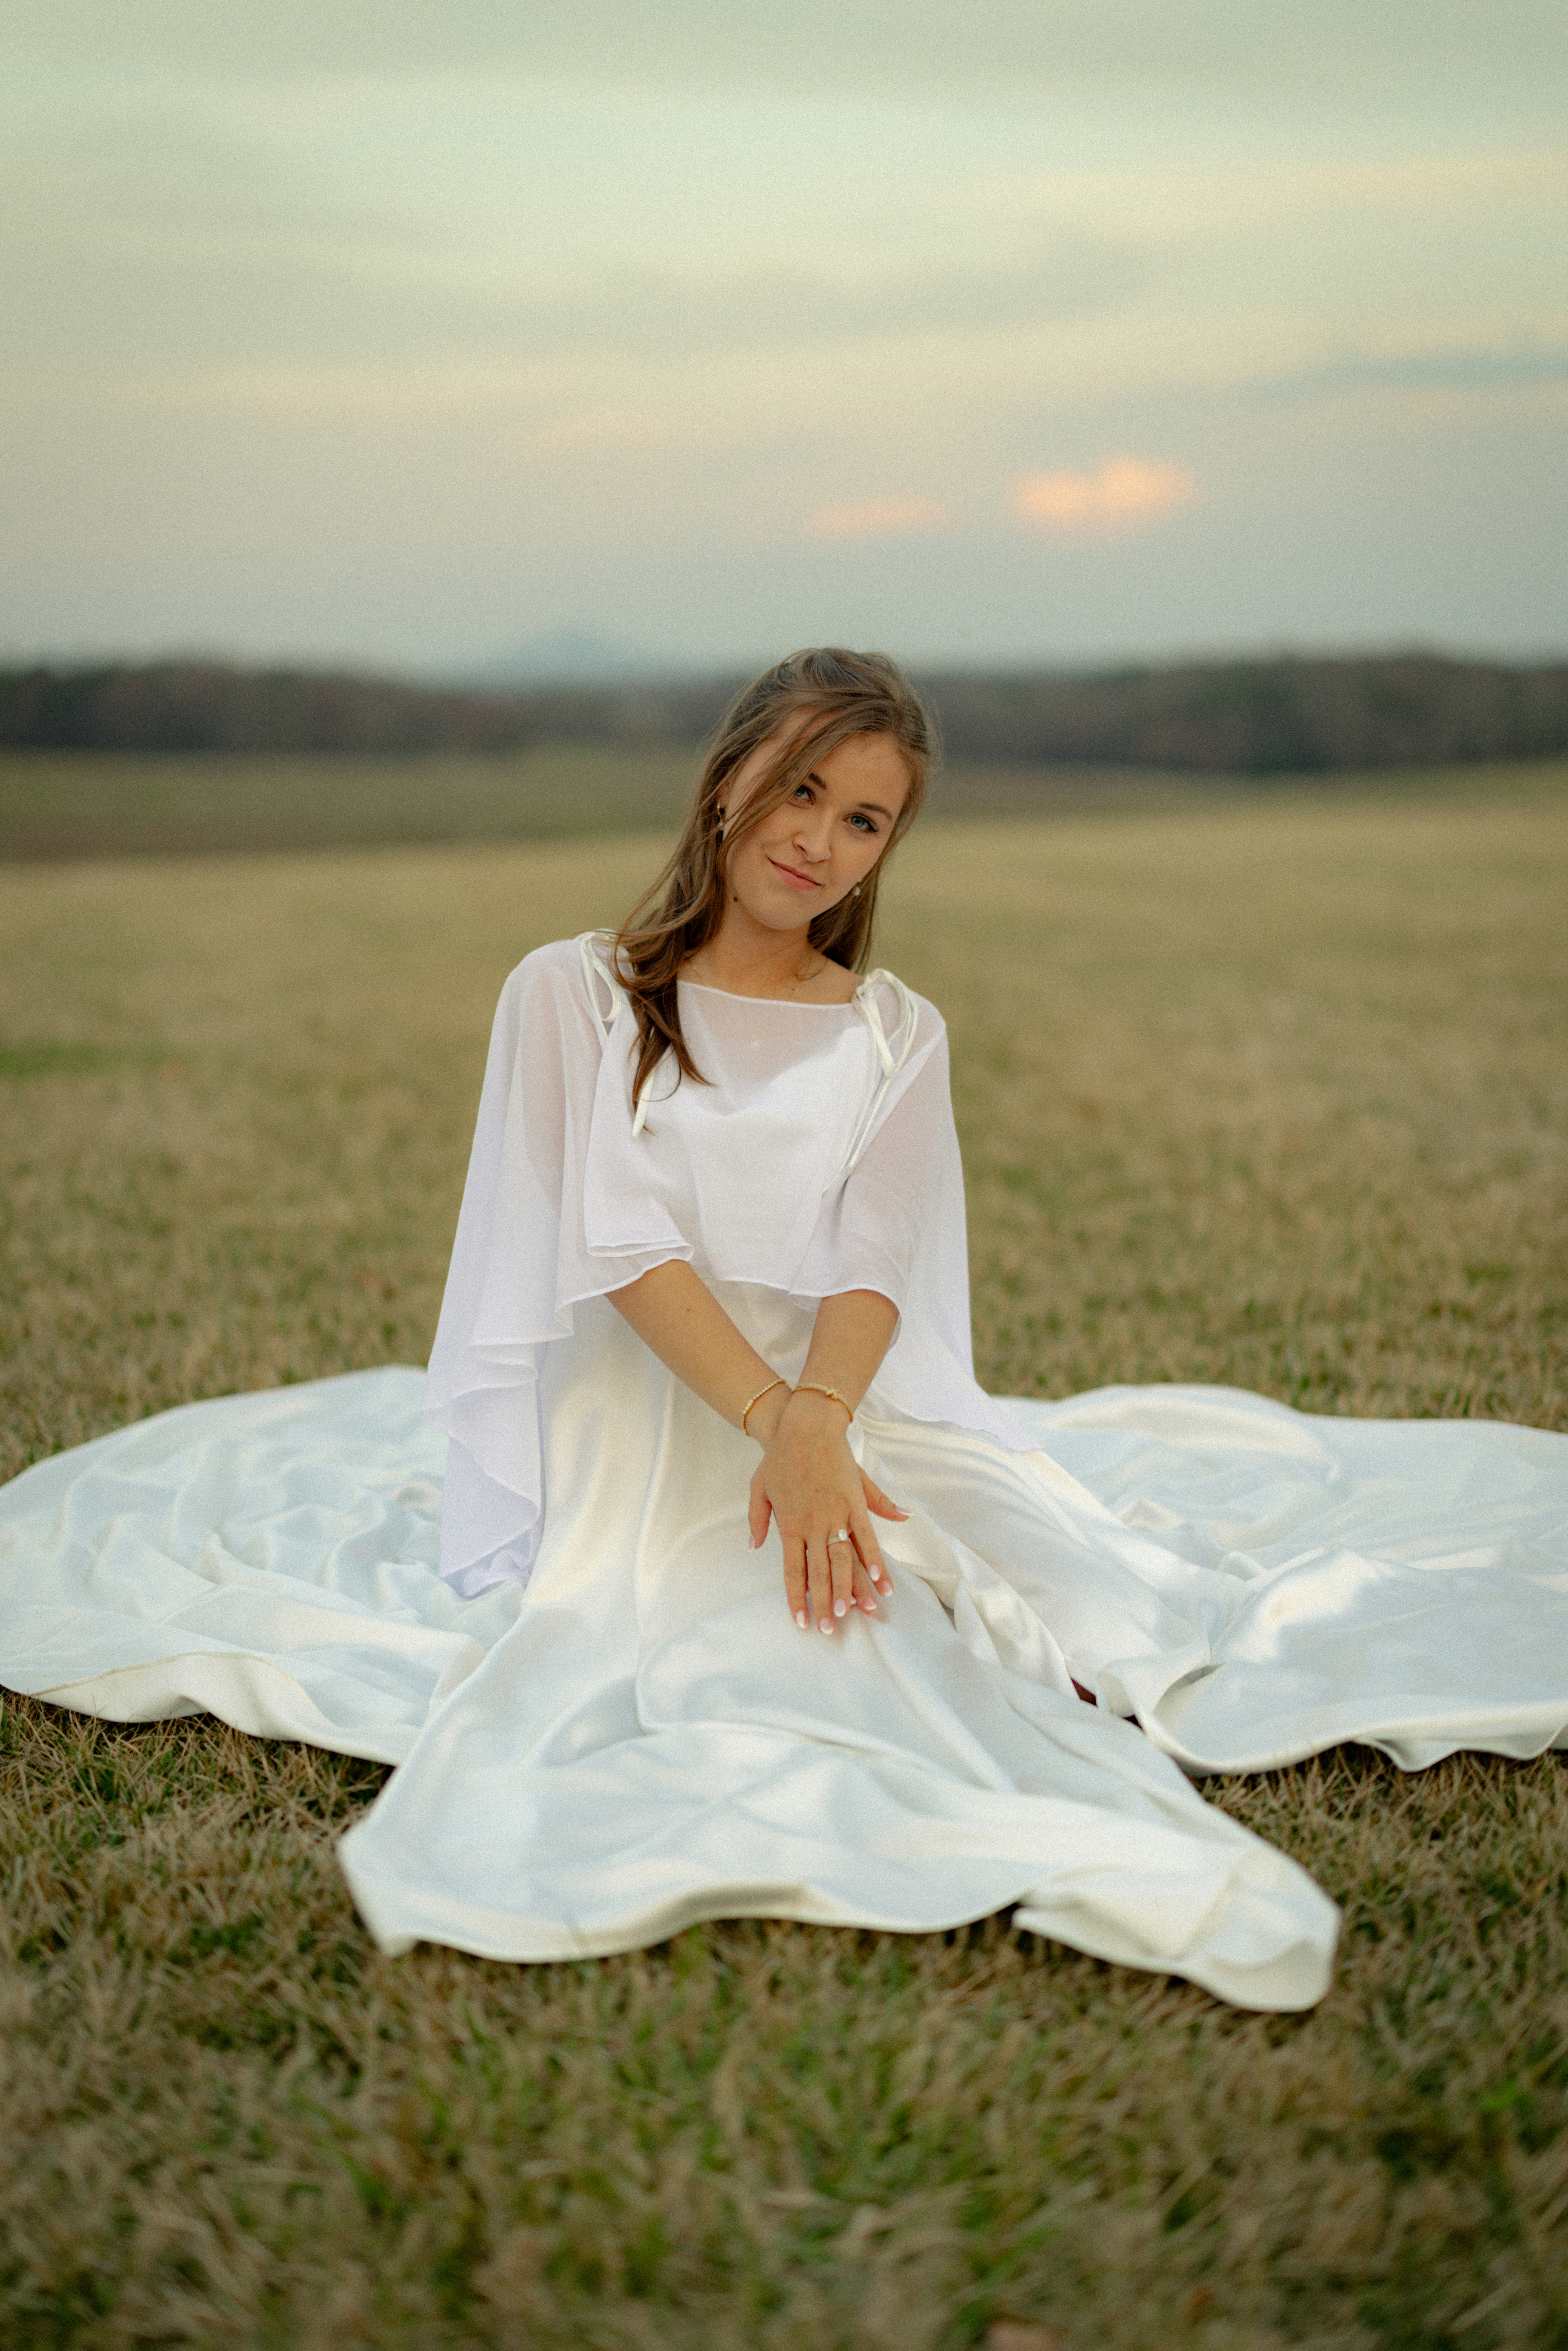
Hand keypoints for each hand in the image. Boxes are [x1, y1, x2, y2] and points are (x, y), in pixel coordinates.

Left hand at [746, 1389, 907, 1633]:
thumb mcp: (758, 1488)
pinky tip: (883, 1580)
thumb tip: (755, 1547)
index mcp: (790, 1525)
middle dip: (826, 1601)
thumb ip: (758, 1521)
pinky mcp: (855, 1501)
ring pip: (846, 1558)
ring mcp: (837, 1513)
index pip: (794, 1570)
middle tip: (830, 1627)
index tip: (803, 1622)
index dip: (798, 1598)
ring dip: (852, 1587)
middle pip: (822, 1571)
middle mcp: (814, 1524)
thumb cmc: (778, 1458)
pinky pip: (867, 1535)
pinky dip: (876, 1559)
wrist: (804, 1426)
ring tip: (858, 1613)